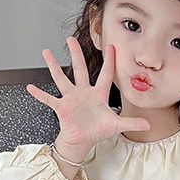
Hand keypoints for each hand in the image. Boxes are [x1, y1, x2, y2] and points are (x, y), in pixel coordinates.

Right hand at [25, 36, 150, 148]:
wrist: (82, 140)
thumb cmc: (97, 130)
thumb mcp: (116, 126)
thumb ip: (131, 123)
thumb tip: (148, 125)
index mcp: (98, 95)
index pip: (106, 75)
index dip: (110, 61)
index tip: (111, 46)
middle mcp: (83, 93)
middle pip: (79, 69)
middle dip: (75, 54)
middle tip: (70, 39)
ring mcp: (71, 99)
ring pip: (61, 79)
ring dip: (53, 67)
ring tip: (46, 53)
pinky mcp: (61, 108)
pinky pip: (49, 99)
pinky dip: (40, 94)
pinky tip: (30, 87)